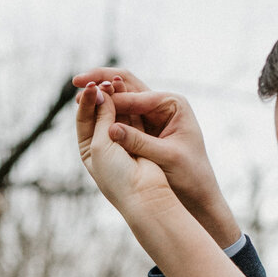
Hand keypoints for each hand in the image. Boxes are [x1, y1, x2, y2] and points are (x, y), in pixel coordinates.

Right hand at [74, 67, 240, 247]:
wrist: (200, 194)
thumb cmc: (191, 175)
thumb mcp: (166, 156)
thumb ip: (139, 142)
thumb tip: (111, 129)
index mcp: (172, 103)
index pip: (136, 93)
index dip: (111, 94)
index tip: (90, 96)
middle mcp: (163, 104)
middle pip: (127, 85)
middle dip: (102, 82)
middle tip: (77, 81)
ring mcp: (154, 115)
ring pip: (123, 99)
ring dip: (101, 97)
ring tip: (78, 96)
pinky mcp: (147, 129)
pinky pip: (123, 116)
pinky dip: (107, 113)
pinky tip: (90, 113)